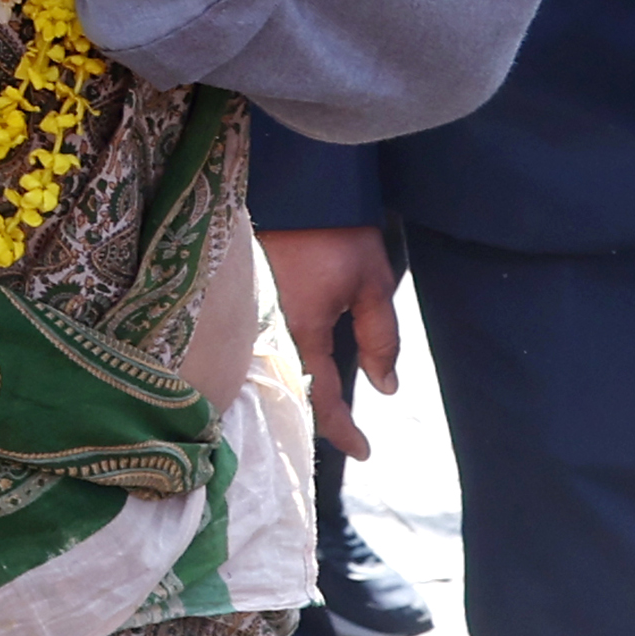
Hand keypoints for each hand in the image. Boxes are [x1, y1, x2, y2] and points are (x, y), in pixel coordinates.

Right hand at [264, 225, 400, 457]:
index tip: (364, 452)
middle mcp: (272, 330)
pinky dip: (287, 366)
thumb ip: (381, 339)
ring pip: (277, 371)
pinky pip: (267, 347)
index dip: (344, 430)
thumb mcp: (373, 284)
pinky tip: (301, 369)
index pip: (323, 397)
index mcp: (304, 330)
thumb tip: (386, 388)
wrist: (295, 183)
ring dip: (302, 392)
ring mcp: (255, 314)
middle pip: (293, 390)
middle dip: (318, 418)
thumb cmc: (336, 232)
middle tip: (346, 435)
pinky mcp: (248, 299)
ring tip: (326, 408)